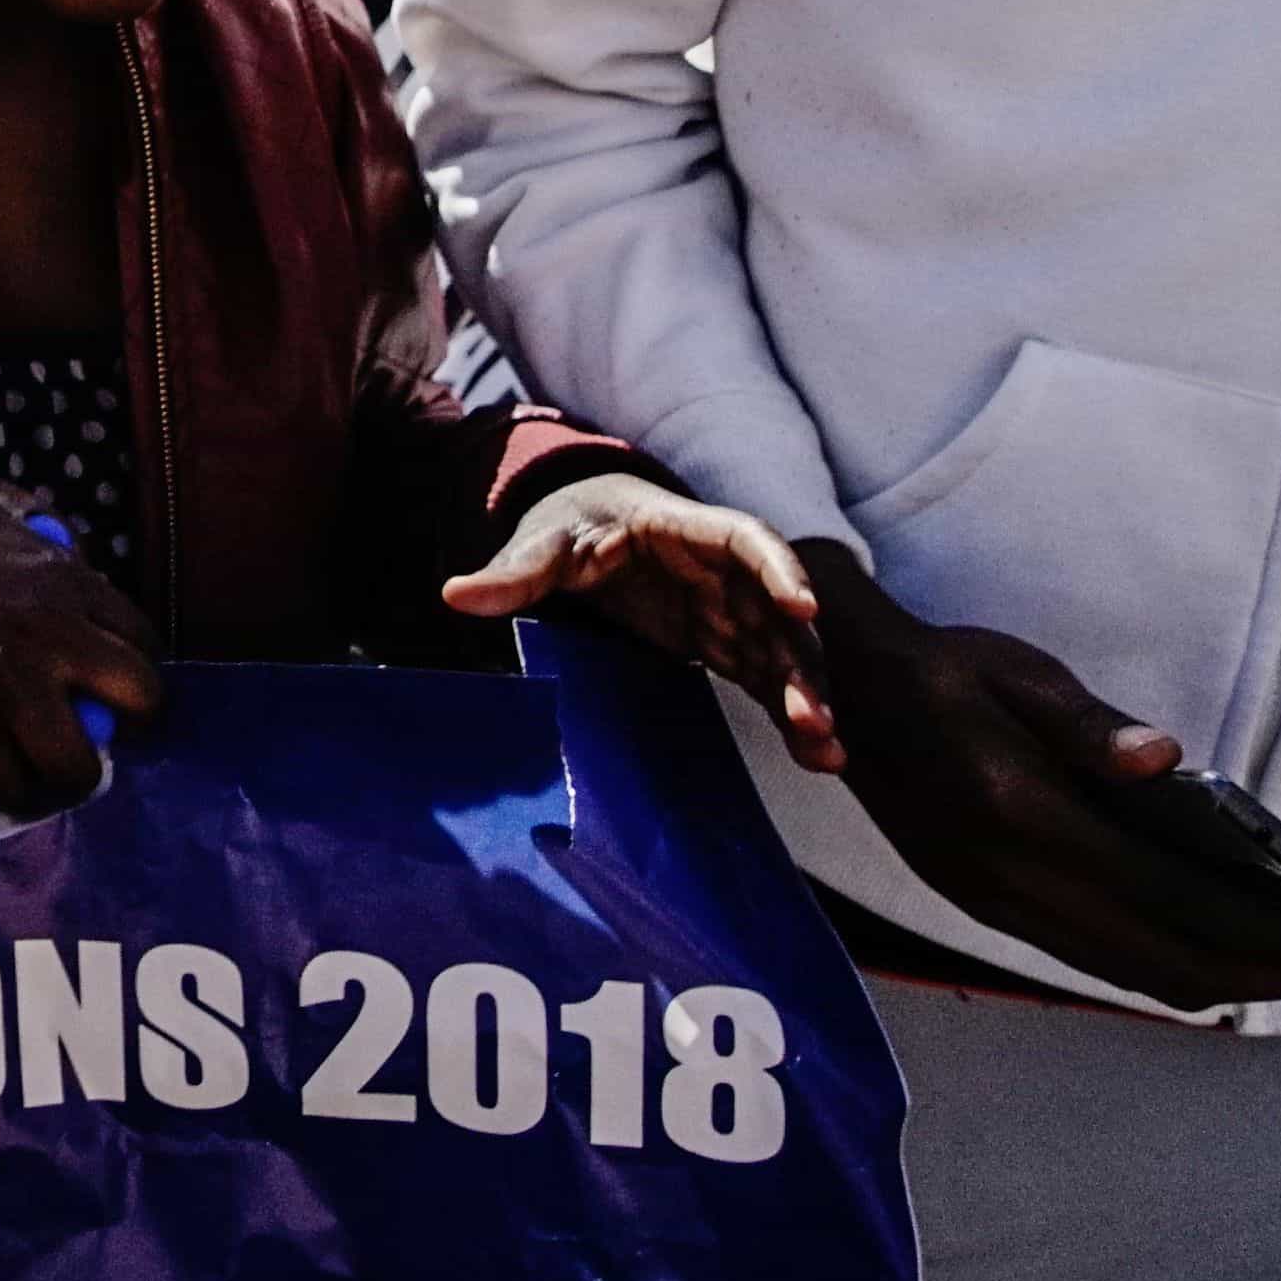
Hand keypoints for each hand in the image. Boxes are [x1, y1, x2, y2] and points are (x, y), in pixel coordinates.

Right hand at [0, 476, 159, 812]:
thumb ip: (38, 524)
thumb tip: (71, 552)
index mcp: (66, 578)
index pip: (146, 642)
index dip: (139, 672)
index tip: (119, 688)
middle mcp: (52, 633)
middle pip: (141, 699)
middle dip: (129, 722)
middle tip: (99, 728)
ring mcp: (8, 681)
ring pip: (78, 762)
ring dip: (70, 772)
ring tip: (51, 766)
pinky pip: (7, 783)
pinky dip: (9, 790)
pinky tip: (2, 776)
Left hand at [444, 472, 834, 768]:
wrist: (583, 529)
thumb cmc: (569, 522)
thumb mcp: (539, 541)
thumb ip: (511, 573)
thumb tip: (454, 595)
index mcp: (685, 528)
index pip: (746, 539)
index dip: (780, 568)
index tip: (805, 607)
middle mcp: (723, 569)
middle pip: (778, 611)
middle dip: (803, 663)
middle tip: (813, 719)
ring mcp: (731, 608)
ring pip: (783, 652)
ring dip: (806, 697)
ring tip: (826, 753)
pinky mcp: (726, 643)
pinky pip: (766, 679)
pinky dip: (789, 713)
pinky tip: (816, 758)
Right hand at [795, 545, 1280, 1011]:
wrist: (837, 689)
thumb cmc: (945, 667)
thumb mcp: (1018, 672)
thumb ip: (1090, 726)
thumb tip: (1169, 760)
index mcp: (1022, 810)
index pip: (1178, 898)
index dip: (1278, 939)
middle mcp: (1006, 875)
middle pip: (1166, 957)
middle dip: (1270, 977)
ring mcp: (989, 901)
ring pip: (1130, 971)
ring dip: (1221, 980)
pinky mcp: (982, 907)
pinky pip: (1092, 960)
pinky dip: (1165, 965)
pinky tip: (1208, 953)